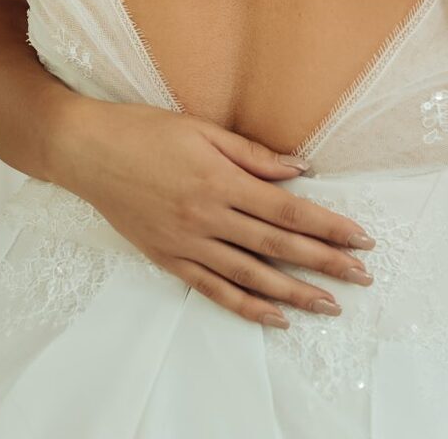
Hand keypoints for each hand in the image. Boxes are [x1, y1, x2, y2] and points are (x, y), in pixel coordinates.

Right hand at [48, 96, 377, 328]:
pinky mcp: (168, 258)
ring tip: (328, 305)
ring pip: (250, 275)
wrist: (86, 151)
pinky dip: (246, 306)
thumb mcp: (202, 130)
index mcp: (220, 181)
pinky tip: (274, 317)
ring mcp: (186, 242)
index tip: (360, 238)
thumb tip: (301, 169)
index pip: (287, 209)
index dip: (328, 226)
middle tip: (361, 277)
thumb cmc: (144, 131)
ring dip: (293, 293)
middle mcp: (207, 217)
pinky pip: (213, 289)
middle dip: (324, 263)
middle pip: (277, 245)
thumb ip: (253, 154)